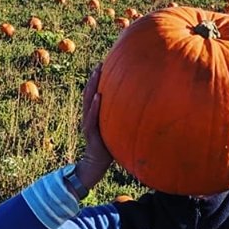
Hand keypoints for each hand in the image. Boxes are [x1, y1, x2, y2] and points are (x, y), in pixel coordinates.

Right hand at [76, 64, 113, 190]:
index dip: (98, 80)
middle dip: (94, 78)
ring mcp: (88, 123)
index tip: (104, 65)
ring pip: (88, 101)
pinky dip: (94, 107)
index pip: (94, 93)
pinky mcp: (90, 132)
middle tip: (100, 64)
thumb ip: (121, 118)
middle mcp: (89, 116)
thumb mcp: (116, 129)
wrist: (97, 164)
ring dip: (92, 86)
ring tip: (97, 73)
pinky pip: (91, 117)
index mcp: (94, 114)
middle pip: (89, 93)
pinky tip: (98, 97)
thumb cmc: (109, 147)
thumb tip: (140, 108)